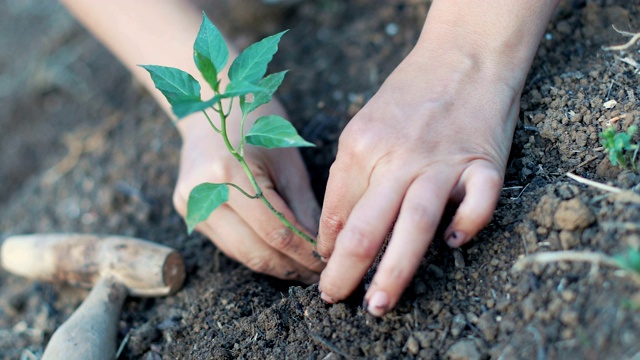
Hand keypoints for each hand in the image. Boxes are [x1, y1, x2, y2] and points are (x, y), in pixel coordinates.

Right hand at [174, 101, 323, 282]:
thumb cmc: (256, 121)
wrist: (211, 101)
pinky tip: (277, 256)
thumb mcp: (287, 159)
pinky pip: (227, 242)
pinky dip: (254, 251)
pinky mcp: (186, 209)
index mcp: (230, 172)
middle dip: (290, 267)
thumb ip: (304, 206)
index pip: (276, 230)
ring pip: (239, 253)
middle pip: (254, 249)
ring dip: (273, 265)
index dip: (304, 253)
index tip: (327, 264)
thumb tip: (323, 249)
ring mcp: (190, 202)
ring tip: (301, 270)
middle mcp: (204, 192)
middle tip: (317, 275)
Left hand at [316, 38, 522, 314]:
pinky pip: (479, 200)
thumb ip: (349, 179)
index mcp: (362, 145)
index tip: (325, 268)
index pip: (337, 209)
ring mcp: (443, 159)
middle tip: (334, 298)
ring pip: (415, 222)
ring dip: (395, 268)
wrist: (461, 57)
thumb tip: (334, 234)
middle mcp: (399, 156)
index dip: (327, 245)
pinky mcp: (484, 160)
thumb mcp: (364, 128)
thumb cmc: (408, 97)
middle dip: (346, 269)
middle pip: (367, 223)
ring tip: (378, 303)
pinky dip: (468, 223)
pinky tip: (454, 244)